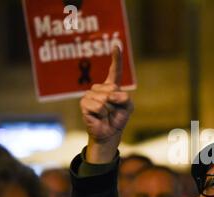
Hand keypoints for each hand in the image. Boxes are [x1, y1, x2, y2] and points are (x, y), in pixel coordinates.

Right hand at [79, 46, 133, 162]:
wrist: (109, 133)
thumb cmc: (118, 119)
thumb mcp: (128, 107)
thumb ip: (125, 98)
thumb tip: (113, 95)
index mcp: (112, 87)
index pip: (114, 70)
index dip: (116, 58)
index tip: (116, 45)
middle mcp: (100, 88)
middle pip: (113, 89)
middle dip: (117, 101)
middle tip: (114, 111)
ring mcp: (90, 95)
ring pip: (105, 98)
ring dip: (110, 109)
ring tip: (106, 115)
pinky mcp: (84, 103)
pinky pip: (98, 105)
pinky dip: (102, 113)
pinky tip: (99, 117)